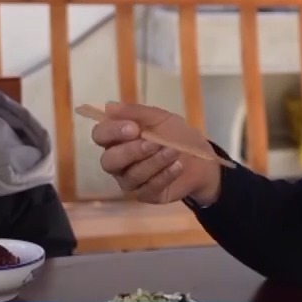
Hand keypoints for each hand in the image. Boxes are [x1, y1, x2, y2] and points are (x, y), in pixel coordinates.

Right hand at [91, 103, 221, 205]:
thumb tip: (109, 106)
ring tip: (174, 151)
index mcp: (117, 139)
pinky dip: (165, 176)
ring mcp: (130, 180)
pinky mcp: (145, 195)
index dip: (112, 132)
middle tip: (154, 143)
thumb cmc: (176, 135)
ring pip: (132, 175)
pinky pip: (148, 189)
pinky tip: (177, 166)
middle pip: (109, 161)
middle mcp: (118, 161)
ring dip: (154, 162)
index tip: (133, 127)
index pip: (100, 135)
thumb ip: (136, 113)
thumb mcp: (161, 118)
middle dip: (131, 151)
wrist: (202, 158)